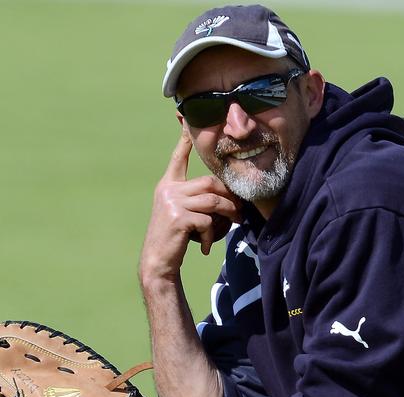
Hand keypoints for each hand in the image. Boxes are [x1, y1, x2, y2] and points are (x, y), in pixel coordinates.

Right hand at [140, 130, 241, 280]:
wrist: (158, 261)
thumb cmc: (175, 238)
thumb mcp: (182, 213)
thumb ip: (196, 199)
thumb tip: (226, 193)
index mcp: (168, 185)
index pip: (179, 158)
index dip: (186, 141)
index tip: (186, 120)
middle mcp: (168, 190)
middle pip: (210, 182)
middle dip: (229, 197)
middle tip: (239, 212)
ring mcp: (172, 203)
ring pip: (214, 200)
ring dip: (228, 214)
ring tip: (233, 224)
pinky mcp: (178, 218)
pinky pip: (208, 220)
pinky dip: (211, 235)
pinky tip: (205, 246)